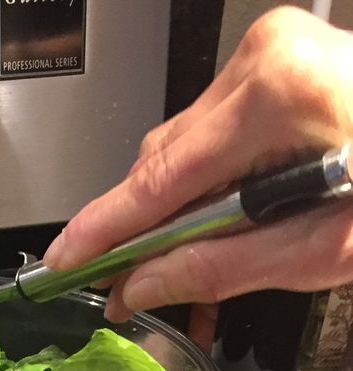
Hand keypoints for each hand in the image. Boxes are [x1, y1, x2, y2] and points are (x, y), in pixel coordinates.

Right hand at [44, 7, 352, 324]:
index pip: (159, 178)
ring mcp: (273, 54)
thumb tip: (147, 285)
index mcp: (278, 97)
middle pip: (166, 161)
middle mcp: (267, 58)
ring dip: (180, 219)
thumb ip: (223, 267)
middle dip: (146, 233)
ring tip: (184, 281)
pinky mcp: (280, 65)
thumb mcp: (326, 247)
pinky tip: (211, 240)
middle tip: (132, 294)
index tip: (65, 264)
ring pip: (187, 150)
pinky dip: (210, 191)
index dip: (105, 230)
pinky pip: (217, 135)